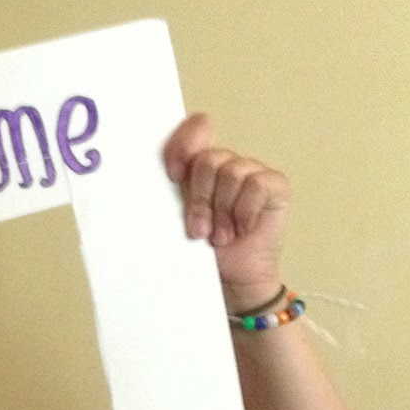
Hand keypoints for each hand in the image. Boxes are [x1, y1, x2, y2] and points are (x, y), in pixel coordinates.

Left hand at [162, 112, 289, 312]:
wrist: (233, 280)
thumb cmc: (202, 252)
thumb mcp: (177, 219)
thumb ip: (167, 193)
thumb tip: (134, 177)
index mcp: (200, 166)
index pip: (196, 129)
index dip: (184, 145)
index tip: (173, 175)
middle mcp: (227, 164)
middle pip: (208, 159)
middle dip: (200, 198)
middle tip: (198, 230)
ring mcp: (253, 172)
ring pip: (231, 172)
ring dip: (222, 211)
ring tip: (220, 236)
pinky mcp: (275, 186)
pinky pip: (256, 185)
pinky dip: (245, 211)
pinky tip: (242, 229)